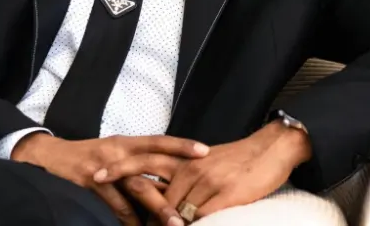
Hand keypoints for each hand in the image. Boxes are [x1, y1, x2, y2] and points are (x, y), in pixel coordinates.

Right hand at [12, 132, 208, 225]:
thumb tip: (169, 177)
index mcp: (127, 141)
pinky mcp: (90, 183)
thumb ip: (138, 160)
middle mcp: (118, 151)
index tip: (204, 151)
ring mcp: (104, 167)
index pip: (159, 141)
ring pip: (134, 188)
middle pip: (151, 165)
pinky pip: (113, 204)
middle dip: (174, 186)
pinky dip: (127, 218)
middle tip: (194, 203)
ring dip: (154, 208)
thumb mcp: (115, 151)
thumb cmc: (91, 156)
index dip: (181, 145)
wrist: (52, 156)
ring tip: (173, 223)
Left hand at [96, 122, 310, 223]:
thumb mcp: (206, 163)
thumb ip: (184, 175)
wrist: (271, 149)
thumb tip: (165, 192)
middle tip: (110, 198)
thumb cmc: (238, 159)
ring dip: (161, 223)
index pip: (146, 163)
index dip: (122, 170)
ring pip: (173, 209)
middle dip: (131, 198)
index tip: (98, 175)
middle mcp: (190, 167)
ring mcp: (206, 182)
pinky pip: (200, 218)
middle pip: (153, 187)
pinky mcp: (224, 195)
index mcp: (184, 158)